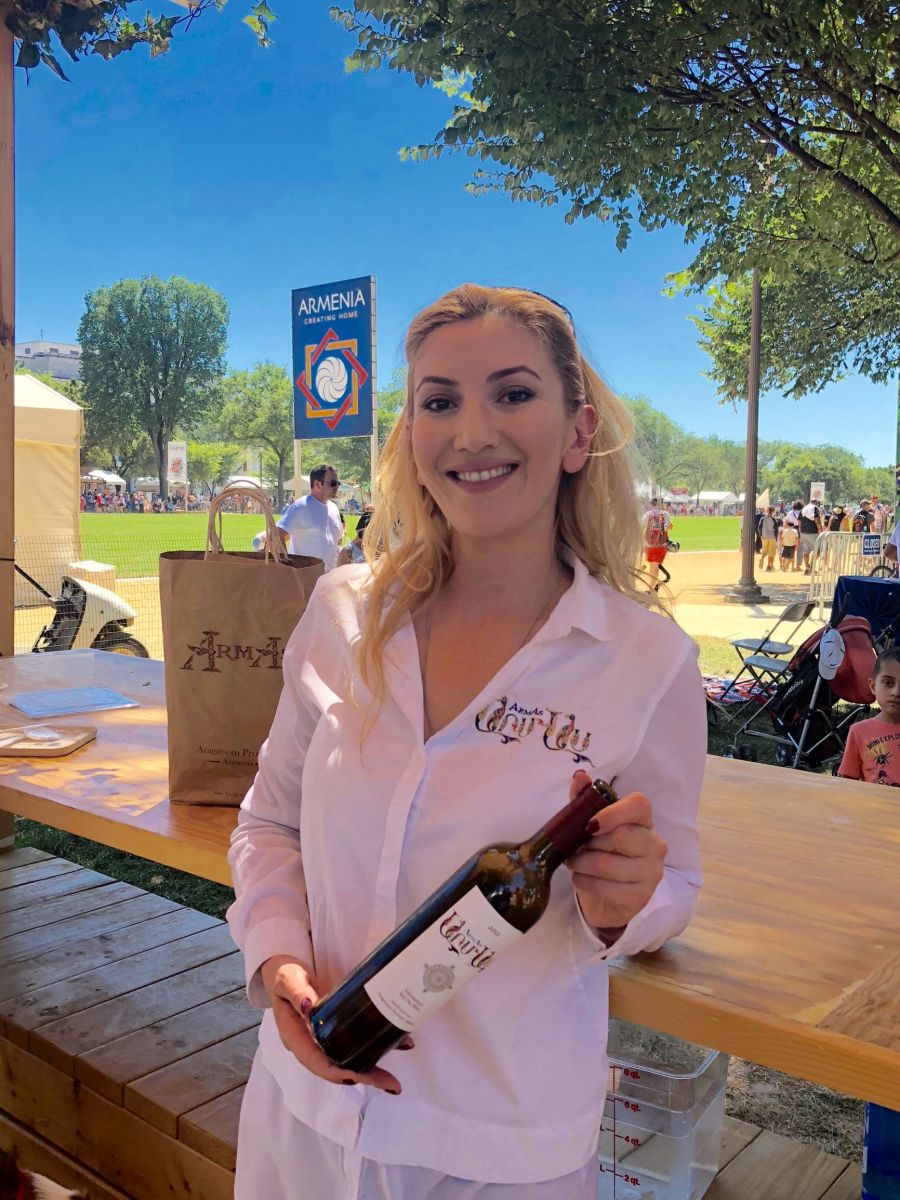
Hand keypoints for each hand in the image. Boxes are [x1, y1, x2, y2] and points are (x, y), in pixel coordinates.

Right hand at [260, 955, 406, 1093]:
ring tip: (395, 1081)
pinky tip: (400, 1045)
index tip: (355, 1078)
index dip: (335, 1072)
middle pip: (337, 1068)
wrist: (288, 973)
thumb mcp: (287, 981)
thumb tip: (309, 1008)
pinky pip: (357, 1043)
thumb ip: (297, 993)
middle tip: (391, 1085)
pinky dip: (377, 1046)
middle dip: (364, 1077)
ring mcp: (326, 1040)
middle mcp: (312, 1045)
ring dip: (373, 1069)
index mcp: (296, 1038)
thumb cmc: (284, 976)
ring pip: (349, 1060)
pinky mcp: (338, 1030)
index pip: (316, 1062)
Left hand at [565, 770, 666, 936]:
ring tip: (574, 863)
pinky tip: (581, 879)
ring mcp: (652, 872)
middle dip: (588, 844)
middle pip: (620, 837)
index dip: (614, 811)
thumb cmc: (601, 851)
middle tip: (574, 849)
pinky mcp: (641, 896)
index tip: (590, 823)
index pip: (639, 805)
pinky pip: (606, 888)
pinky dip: (584, 883)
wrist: (609, 895)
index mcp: (644, 821)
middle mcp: (655, 844)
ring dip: (581, 864)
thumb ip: (584, 799)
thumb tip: (580, 776)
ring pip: (607, 864)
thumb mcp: (589, 824)